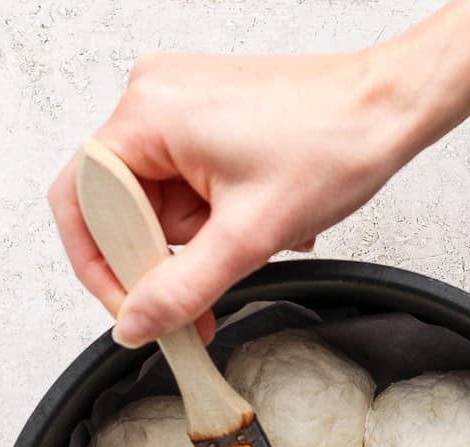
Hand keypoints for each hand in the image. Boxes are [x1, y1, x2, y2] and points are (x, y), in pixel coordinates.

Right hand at [48, 49, 408, 346]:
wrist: (388, 109)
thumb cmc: (333, 144)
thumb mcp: (248, 237)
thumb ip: (181, 289)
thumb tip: (136, 324)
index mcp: (148, 113)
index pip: (81, 199)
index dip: (98, 265)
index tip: (128, 309)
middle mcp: (153, 99)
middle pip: (119, 206)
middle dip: (160, 258)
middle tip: (197, 298)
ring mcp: (178, 105)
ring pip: (157, 203)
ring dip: (196, 241)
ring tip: (249, 239)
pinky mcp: (204, 119)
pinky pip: (183, 186)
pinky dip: (211, 220)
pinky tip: (251, 220)